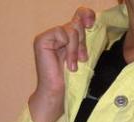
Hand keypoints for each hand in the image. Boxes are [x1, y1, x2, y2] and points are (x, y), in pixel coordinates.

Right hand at [28, 6, 95, 121]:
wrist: (58, 94)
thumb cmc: (70, 80)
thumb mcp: (82, 56)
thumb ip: (83, 39)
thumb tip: (89, 20)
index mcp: (66, 37)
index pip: (77, 16)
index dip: (85, 15)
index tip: (92, 22)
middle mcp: (56, 35)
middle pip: (76, 24)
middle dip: (82, 42)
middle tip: (82, 58)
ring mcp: (48, 36)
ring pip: (71, 29)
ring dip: (76, 48)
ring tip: (74, 64)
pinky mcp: (42, 40)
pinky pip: (62, 33)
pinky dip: (69, 48)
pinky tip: (68, 64)